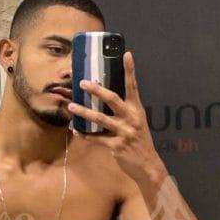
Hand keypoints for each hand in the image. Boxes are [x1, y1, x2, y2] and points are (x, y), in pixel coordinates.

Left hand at [68, 50, 163, 181]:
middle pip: (112, 99)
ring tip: (71, 106)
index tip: (126, 54)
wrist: (147, 165)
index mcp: (137, 110)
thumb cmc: (140, 141)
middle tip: (83, 82)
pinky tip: (75, 130)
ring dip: (84, 112)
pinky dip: (85, 135)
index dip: (130, 70)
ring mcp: (124, 132)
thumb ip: (125, 111)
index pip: (133, 86)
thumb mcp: (137, 123)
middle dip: (97, 90)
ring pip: (100, 119)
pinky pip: (96, 139)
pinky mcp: (116, 146)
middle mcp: (131, 118)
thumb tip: (107, 98)